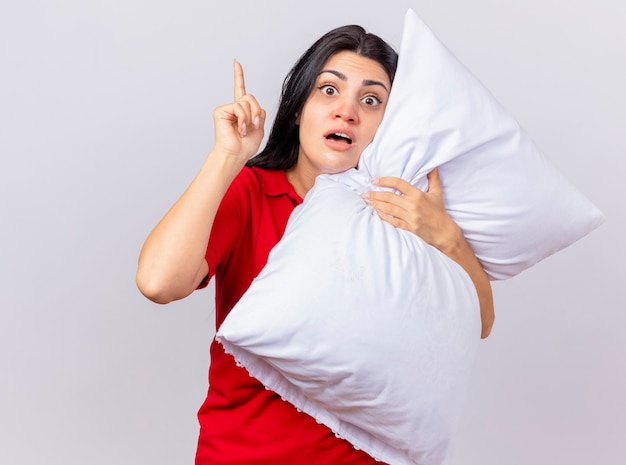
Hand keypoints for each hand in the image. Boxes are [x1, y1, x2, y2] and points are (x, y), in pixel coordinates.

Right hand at [212, 60, 266, 164]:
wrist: (236, 154)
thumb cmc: (245, 146)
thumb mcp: (259, 129)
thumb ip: (260, 115)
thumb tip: (258, 107)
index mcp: (242, 111)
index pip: (241, 90)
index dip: (239, 77)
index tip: (236, 63)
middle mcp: (233, 108)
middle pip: (251, 98)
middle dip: (256, 112)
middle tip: (253, 126)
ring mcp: (226, 109)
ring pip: (246, 102)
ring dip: (250, 118)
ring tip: (244, 130)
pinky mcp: (221, 111)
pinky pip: (239, 107)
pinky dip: (243, 119)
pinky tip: (239, 129)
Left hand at [362, 168, 494, 338]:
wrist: (444, 232)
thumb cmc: (439, 212)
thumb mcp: (437, 193)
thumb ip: (433, 178)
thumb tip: (432, 165)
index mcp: (418, 195)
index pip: (399, 184)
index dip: (385, 181)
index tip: (375, 180)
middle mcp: (413, 205)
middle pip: (390, 197)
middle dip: (375, 194)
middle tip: (364, 192)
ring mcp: (410, 217)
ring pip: (388, 209)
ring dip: (375, 204)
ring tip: (366, 201)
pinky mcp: (408, 228)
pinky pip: (392, 221)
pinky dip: (383, 217)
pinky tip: (375, 212)